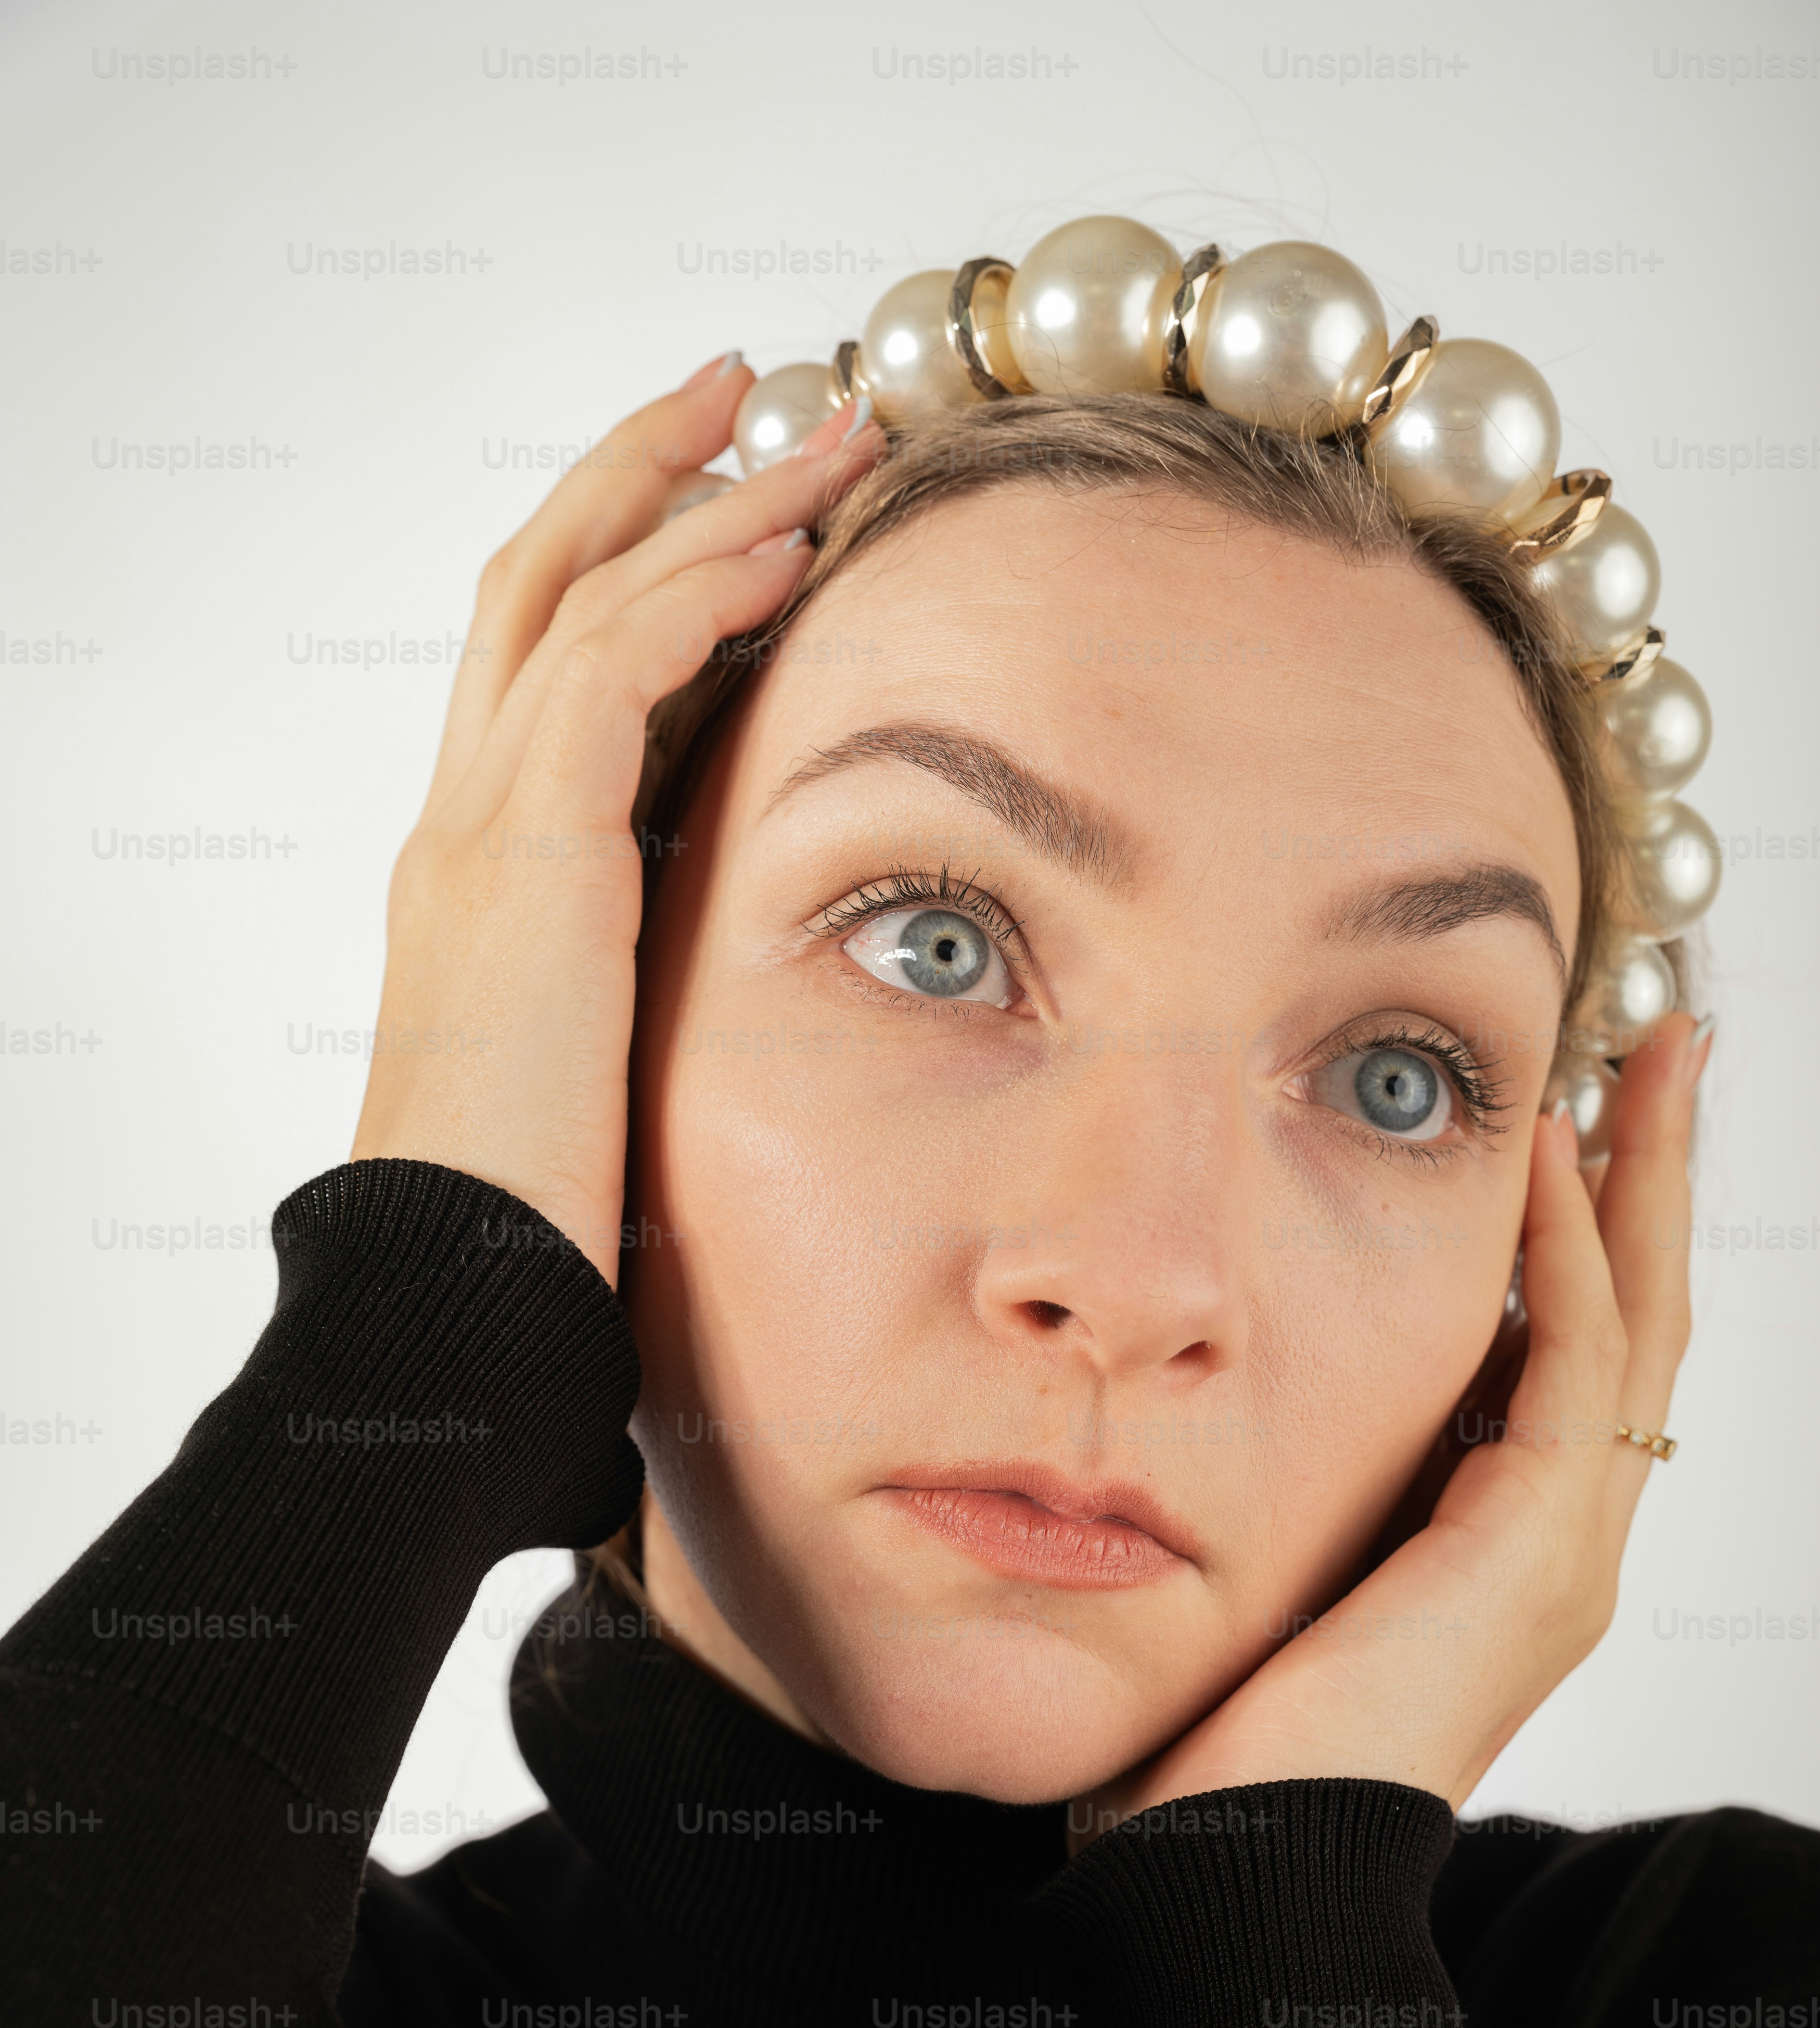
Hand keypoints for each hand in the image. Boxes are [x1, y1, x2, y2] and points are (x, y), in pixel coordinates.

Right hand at [350, 362, 882, 1283]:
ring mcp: (481, 835)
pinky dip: (692, 598)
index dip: (633, 554)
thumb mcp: (605, 1062)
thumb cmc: (539, 1219)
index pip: (548, 656)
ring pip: (576, 597)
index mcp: (488, 869)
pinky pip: (606, 678)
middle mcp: (467, 824)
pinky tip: (783, 554)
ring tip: (811, 431)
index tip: (737, 488)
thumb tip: (740, 970)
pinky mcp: (527, 867)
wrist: (457, 1298)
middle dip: (645, 468)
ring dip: (700, 503)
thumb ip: (648, 981)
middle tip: (756, 386)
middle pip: (538, 577)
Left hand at [1072, 1008, 1712, 1832]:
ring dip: (1639, 1182)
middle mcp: (1562, 1543)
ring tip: (1647, 1058)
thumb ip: (1307, 1485)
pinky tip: (1543, 1157)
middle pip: (1641, 1320)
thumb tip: (1244, 1396)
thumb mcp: (1275, 1574)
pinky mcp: (1534, 1551)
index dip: (1592, 1231)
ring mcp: (1565, 1551)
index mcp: (1505, 1549)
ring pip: (1637, 1324)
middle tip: (1667, 1046)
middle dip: (1654, 1179)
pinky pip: (1571, 1365)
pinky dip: (1565, 1253)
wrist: (1231, 1880)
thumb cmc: (1220, 1749)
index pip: (1578, 1355)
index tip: (1574, 1117)